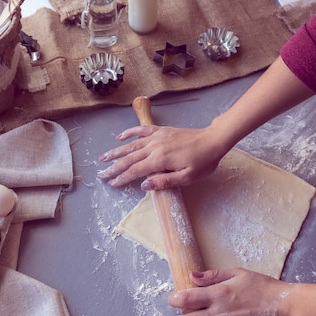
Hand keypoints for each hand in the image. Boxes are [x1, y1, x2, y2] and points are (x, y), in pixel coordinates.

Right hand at [97, 124, 227, 189]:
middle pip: (130, 158)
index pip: (136, 170)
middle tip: (101, 174)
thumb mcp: (188, 177)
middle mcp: (155, 147)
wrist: (213, 140)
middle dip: (114, 166)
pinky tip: (120, 137)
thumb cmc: (204, 161)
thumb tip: (144, 185)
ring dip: (116, 151)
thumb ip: (165, 181)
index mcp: (160, 160)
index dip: (122, 177)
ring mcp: (158, 137)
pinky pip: (142, 130)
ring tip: (103, 157)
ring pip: (132, 144)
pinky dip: (129, 133)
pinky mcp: (162, 131)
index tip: (112, 183)